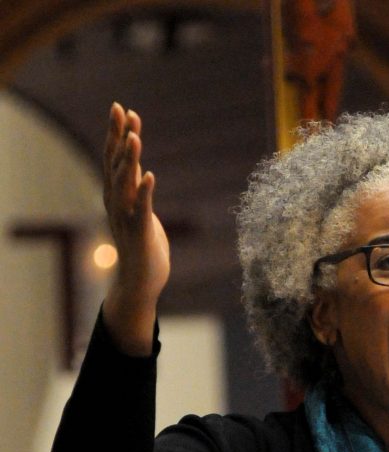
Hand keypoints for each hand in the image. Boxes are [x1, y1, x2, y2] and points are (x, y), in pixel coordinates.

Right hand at [102, 102, 170, 354]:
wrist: (140, 284)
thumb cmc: (144, 248)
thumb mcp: (142, 213)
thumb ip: (138, 193)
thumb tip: (141, 171)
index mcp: (118, 197)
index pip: (116, 159)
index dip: (119, 134)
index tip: (124, 110)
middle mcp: (117, 204)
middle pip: (115, 164)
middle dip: (118, 136)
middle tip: (120, 109)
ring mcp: (127, 219)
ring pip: (125, 184)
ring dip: (130, 160)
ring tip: (135, 136)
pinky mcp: (140, 235)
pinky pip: (142, 210)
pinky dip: (145, 193)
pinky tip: (150, 176)